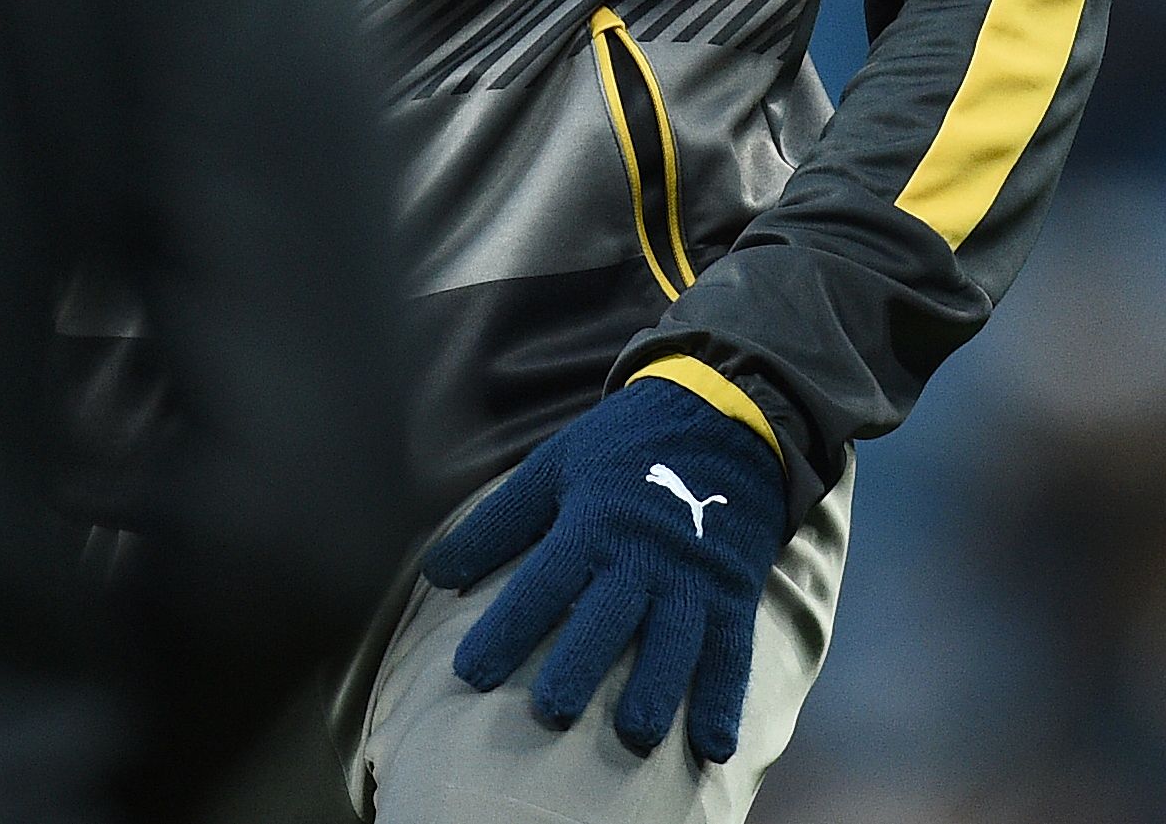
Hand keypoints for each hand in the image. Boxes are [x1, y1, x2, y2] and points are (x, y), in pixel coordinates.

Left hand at [419, 374, 786, 761]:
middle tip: (554, 711)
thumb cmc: (625, 448)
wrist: (725, 417)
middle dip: (581, 663)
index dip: (507, 627)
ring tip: (636, 735)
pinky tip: (714, 746)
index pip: (543, 581)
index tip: (470, 674)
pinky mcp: (732, 593)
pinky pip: (731, 651)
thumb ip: (497, 525)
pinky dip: (724, 699)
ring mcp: (692, 577)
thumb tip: (433, 575)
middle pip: (608, 616)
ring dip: (657, 689)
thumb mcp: (555, 468)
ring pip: (674, 640)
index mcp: (593, 522)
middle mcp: (642, 555)